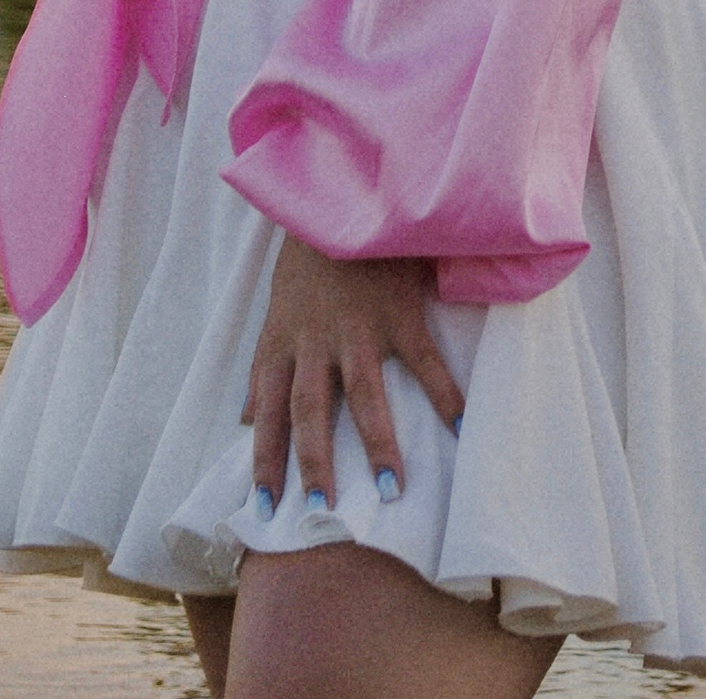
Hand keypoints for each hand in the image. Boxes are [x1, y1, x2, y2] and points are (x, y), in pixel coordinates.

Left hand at [243, 234, 463, 511]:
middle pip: (310, 411)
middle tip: (319, 509)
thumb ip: (266, 364)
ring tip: (390, 490)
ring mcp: (359, 327)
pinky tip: (460, 426)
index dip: (264, 459)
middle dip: (313, 463)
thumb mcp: (277, 307)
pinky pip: (423, 361)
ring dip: (377, 446)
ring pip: (364, 397)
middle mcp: (316, 340)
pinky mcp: (399, 311)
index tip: (262, 506)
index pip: (268, 410)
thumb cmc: (310, 255)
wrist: (343, 195)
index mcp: (283, 340)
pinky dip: (443, 394)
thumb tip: (245, 417)